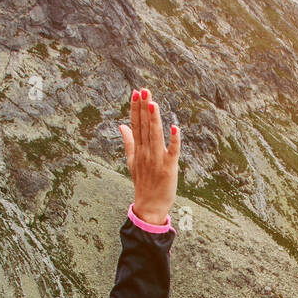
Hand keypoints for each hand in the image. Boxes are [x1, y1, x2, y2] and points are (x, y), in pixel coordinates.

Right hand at [118, 88, 178, 225]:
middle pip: (144, 126)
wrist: (149, 206)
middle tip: (144, 90)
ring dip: (154, 119)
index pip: (136, 125)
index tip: (136, 92)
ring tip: (153, 103)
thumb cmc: (142, 183)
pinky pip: (172, 152)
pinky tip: (175, 128)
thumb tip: (122, 125)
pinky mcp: (169, 168)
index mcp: (138, 149)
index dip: (135, 108)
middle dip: (144, 108)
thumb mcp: (132, 161)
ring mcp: (157, 160)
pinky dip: (174, 141)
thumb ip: (128, 142)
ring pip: (156, 136)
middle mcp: (146, 152)